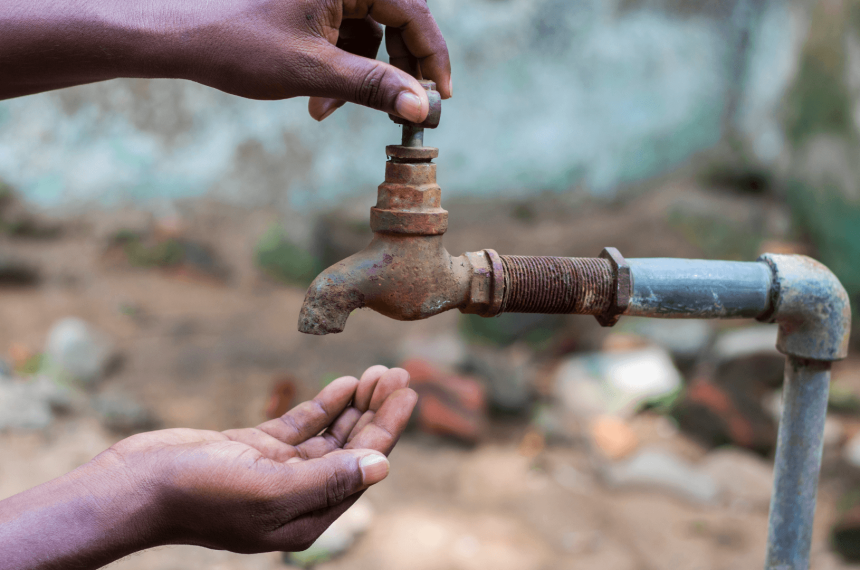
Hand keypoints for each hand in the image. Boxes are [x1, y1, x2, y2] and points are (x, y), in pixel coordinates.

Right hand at [102, 366, 414, 552]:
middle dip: (377, 412)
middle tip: (401, 374)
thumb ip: (328, 479)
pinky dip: (325, 405)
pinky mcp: (256, 449)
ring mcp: (277, 470)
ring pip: (331, 435)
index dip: (388, 429)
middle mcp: (298, 496)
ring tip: (380, 372)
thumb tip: (383, 466)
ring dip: (356, 405)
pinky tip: (345, 384)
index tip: (408, 394)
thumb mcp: (269, 490)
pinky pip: (302, 425)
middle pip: (352, 449)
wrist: (136, 485)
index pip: (362, 467)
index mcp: (307, 516)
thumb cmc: (198, 495)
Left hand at [182, 0, 451, 121]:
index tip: (441, 98)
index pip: (414, 12)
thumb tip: (422, 107)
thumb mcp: (314, 71)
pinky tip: (317, 99)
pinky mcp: (314, 5)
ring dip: (361, 77)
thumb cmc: (240, 44)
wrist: (181, 37)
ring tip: (326, 110)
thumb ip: (374, 87)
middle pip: (398, 22)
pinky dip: (340, 69)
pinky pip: (347, 36)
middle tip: (399, 111)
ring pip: (371, 34)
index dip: (431, 58)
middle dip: (393, 71)